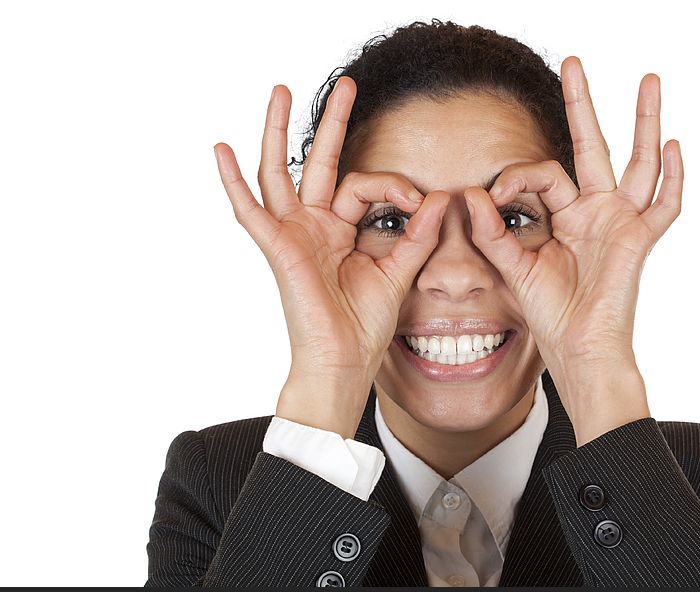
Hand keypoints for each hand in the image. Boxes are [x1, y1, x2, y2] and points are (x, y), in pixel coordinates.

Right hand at [213, 79, 448, 436]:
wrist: (343, 363)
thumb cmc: (363, 326)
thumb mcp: (398, 272)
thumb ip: (418, 235)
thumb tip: (440, 197)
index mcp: (340, 231)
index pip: (364, 186)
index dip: (395, 186)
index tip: (421, 199)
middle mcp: (313, 227)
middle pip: (317, 163)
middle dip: (332, 123)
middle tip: (347, 84)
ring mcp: (292, 235)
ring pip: (279, 172)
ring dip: (277, 131)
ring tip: (279, 90)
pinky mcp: (278, 249)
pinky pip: (251, 211)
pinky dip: (234, 181)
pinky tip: (223, 149)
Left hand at [464, 57, 682, 441]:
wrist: (577, 350)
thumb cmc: (550, 314)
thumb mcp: (513, 268)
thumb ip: (492, 234)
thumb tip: (470, 195)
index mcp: (564, 216)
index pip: (542, 174)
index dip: (515, 177)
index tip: (493, 197)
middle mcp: (594, 212)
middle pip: (592, 146)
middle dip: (583, 104)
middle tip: (573, 62)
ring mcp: (620, 223)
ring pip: (637, 163)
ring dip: (643, 122)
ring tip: (648, 81)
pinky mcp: (639, 240)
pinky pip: (664, 206)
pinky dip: (673, 177)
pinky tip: (674, 145)